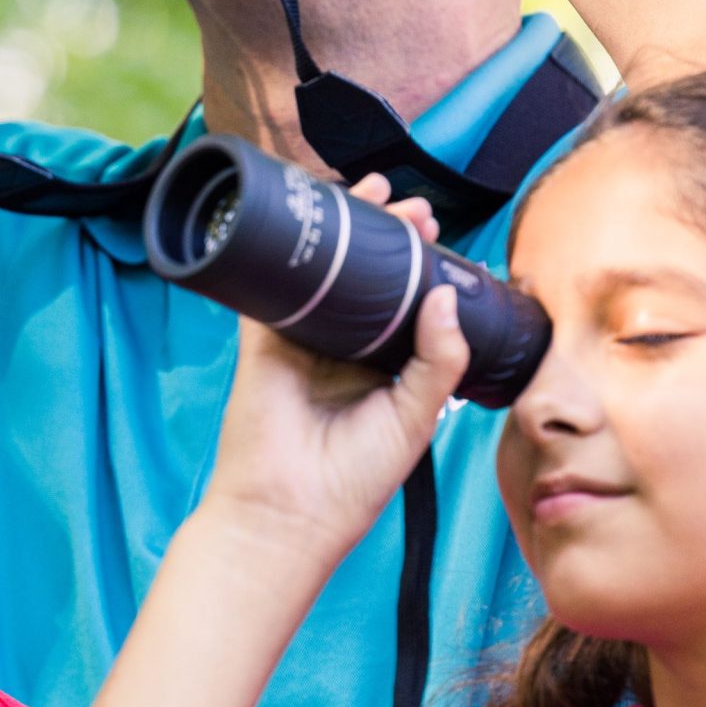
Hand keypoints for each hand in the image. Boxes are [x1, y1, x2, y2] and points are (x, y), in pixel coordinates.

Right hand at [196, 176, 468, 570]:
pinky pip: (272, 291)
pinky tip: (304, 220)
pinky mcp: (262, 345)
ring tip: (369, 195)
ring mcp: (299, 345)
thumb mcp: (417, 416)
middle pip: (364, 280)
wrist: (290, 511)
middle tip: (412, 209)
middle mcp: (340, 352)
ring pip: (322, 275)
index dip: (419, 267)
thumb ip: (440, 359)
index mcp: (381, 370)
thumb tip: (443, 296)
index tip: (437, 235)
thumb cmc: (354, 480)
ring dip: (341, 233)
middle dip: (386, 238)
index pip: (403, 305)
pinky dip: (284, 254)